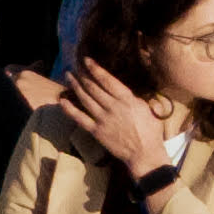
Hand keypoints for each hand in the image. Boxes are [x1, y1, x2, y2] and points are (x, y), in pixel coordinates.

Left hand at [49, 52, 177, 174]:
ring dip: (75, 86)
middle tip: (74, 67)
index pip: (107, 80)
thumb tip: (126, 91)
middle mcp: (113, 107)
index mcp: (127, 100)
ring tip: (68, 76)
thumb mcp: (149, 109)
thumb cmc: (151, 131)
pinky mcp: (97, 132)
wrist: (144, 154)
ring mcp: (103, 119)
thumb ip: (136, 98)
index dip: (95, 69)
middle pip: (93, 87)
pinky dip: (69, 109)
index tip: (87, 60)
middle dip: (82, 75)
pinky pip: (80, 118)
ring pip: (85, 99)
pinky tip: (62, 100)